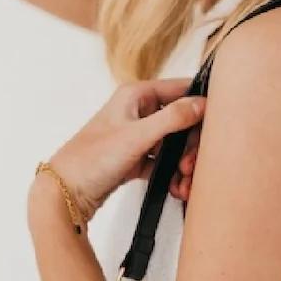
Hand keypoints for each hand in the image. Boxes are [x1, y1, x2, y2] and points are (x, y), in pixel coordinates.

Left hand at [40, 78, 206, 224]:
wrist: (67, 191)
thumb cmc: (92, 159)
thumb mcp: (137, 136)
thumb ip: (172, 119)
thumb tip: (202, 104)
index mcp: (136, 95)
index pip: (180, 90)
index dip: (199, 106)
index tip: (213, 129)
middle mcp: (138, 111)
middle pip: (181, 122)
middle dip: (191, 146)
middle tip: (191, 167)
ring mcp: (138, 136)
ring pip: (174, 145)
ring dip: (184, 165)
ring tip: (184, 184)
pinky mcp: (136, 158)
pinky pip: (164, 163)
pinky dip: (172, 175)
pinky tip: (175, 189)